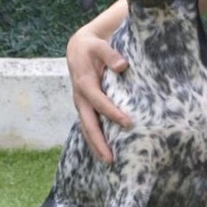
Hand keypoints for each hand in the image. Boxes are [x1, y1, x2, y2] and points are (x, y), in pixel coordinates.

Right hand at [67, 24, 130, 162]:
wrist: (78, 47)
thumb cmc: (92, 46)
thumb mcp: (99, 45)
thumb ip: (110, 54)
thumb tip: (122, 66)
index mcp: (84, 83)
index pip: (99, 102)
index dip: (112, 113)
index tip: (128, 123)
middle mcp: (81, 97)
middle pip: (89, 124)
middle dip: (99, 142)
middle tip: (110, 159)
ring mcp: (82, 104)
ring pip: (88, 129)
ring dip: (96, 145)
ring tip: (108, 162)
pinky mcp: (86, 107)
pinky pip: (90, 126)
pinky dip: (96, 139)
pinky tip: (106, 151)